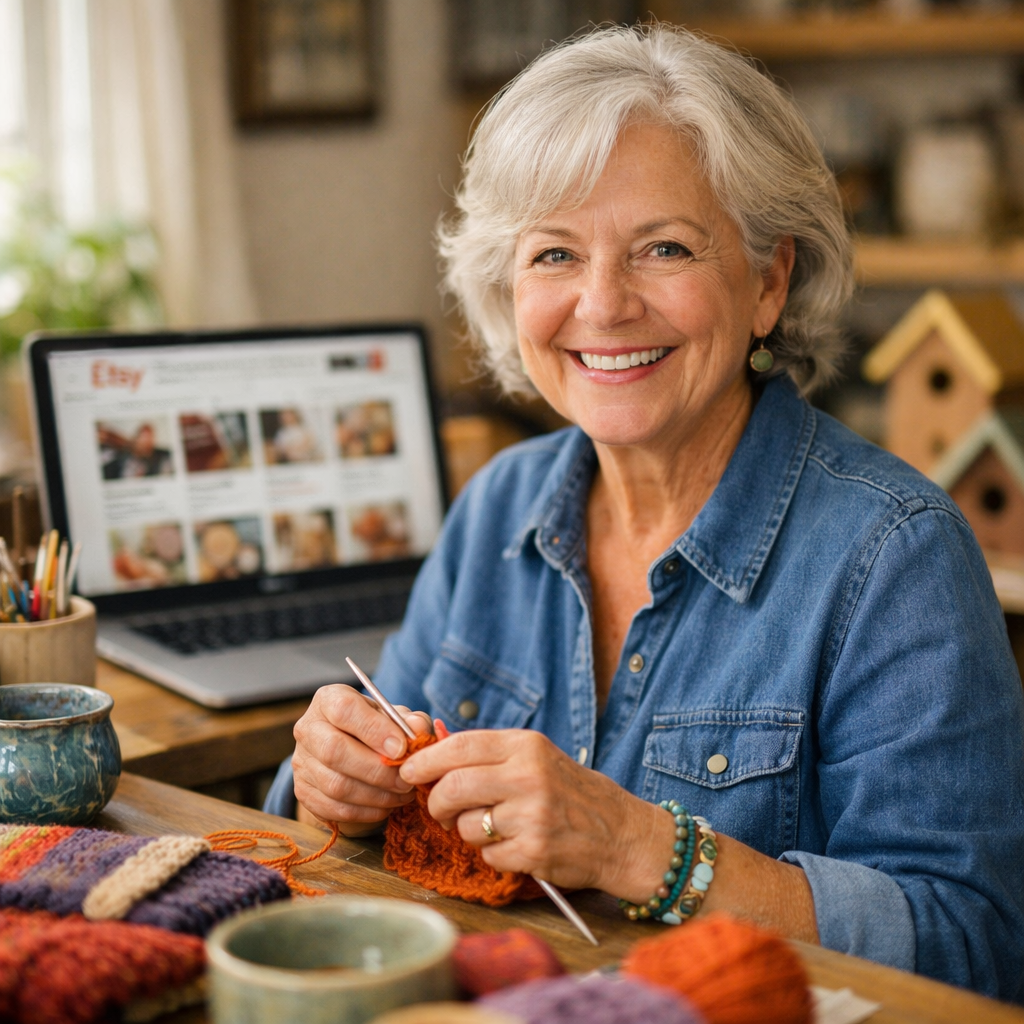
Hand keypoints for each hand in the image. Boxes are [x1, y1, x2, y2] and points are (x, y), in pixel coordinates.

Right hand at [292, 684, 431, 835]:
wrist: (351, 754)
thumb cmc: (377, 730)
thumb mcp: (395, 718)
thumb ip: (410, 721)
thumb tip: (417, 730)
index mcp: (329, 700)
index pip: (344, 710)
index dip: (374, 730)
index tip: (401, 748)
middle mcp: (308, 728)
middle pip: (334, 751)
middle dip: (377, 770)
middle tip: (406, 780)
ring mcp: (301, 762)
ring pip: (335, 785)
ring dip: (376, 795)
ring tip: (402, 794)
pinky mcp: (303, 792)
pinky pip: (335, 808)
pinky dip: (366, 811)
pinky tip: (387, 805)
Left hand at [399, 728, 674, 897]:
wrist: (620, 833)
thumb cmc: (570, 792)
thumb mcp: (535, 757)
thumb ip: (488, 755)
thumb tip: (431, 751)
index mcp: (525, 745)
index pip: (459, 746)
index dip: (425, 760)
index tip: (407, 771)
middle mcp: (528, 776)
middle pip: (452, 787)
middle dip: (436, 803)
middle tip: (439, 810)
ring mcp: (531, 815)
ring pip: (465, 825)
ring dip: (468, 831)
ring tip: (494, 827)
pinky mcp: (533, 851)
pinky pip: (487, 855)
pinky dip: (493, 854)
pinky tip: (516, 845)